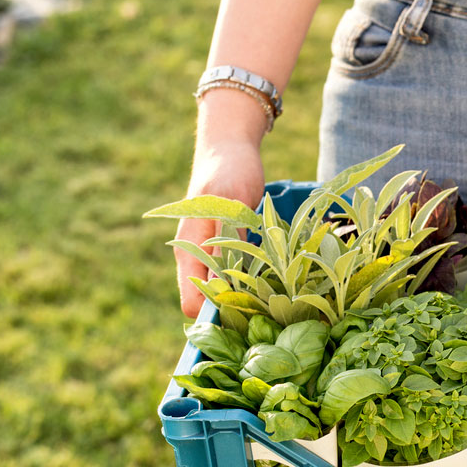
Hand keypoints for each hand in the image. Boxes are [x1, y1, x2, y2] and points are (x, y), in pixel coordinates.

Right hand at [174, 139, 263, 316]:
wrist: (229, 151)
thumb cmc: (228, 173)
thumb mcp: (231, 205)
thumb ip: (227, 241)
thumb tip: (224, 283)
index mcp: (188, 254)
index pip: (192, 305)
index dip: (216, 315)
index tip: (248, 314)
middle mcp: (196, 261)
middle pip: (210, 304)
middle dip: (237, 311)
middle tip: (271, 308)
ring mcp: (211, 257)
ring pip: (226, 293)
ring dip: (249, 298)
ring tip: (278, 295)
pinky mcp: (228, 251)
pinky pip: (239, 278)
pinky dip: (256, 283)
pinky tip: (278, 279)